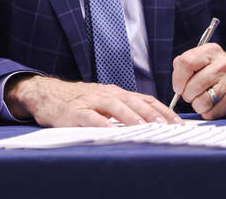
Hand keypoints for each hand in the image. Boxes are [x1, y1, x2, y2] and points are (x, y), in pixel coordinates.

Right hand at [5, 76, 182, 127]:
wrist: (48, 94)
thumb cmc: (78, 102)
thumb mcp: (104, 102)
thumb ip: (123, 110)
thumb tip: (150, 123)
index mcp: (117, 93)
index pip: (146, 99)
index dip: (163, 111)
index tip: (178, 123)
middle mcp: (108, 94)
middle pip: (135, 102)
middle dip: (154, 115)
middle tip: (167, 127)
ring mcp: (92, 102)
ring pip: (117, 107)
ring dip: (134, 118)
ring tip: (146, 129)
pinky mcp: (76, 112)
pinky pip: (92, 118)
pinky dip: (104, 124)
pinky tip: (113, 132)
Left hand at [171, 43, 225, 119]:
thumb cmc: (213, 73)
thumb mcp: (199, 61)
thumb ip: (183, 66)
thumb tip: (178, 84)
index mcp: (212, 51)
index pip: (186, 63)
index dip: (178, 79)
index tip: (179, 86)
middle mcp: (224, 65)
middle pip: (192, 86)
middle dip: (187, 94)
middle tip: (193, 94)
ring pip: (200, 102)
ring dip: (197, 105)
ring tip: (203, 99)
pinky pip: (210, 114)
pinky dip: (207, 113)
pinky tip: (213, 105)